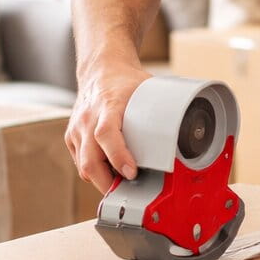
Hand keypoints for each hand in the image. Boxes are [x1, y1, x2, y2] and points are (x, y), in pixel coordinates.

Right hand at [65, 61, 151, 193]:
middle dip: (108, 183)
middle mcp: (87, 118)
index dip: (118, 157)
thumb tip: (189, 132)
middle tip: (129, 191)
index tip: (132, 173)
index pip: (106, 134)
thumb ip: (162, 112)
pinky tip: (109, 172)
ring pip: (84, 167)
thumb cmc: (124, 82)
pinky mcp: (71, 137)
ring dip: (102, 180)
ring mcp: (76, 129)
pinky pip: (80, 163)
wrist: (101, 69)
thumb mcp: (146, 91)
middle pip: (90, 161)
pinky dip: (94, 172)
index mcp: (107, 105)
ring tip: (121, 183)